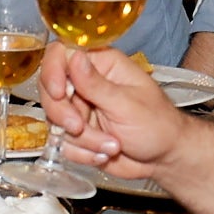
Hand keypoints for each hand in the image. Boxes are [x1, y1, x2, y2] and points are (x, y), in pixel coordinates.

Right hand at [38, 43, 192, 178]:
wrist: (164, 159)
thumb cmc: (158, 125)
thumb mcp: (127, 104)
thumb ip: (96, 84)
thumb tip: (74, 57)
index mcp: (102, 65)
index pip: (62, 54)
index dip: (53, 71)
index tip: (59, 93)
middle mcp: (86, 84)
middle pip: (50, 90)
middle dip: (63, 114)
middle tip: (80, 127)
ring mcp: (79, 109)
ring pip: (55, 121)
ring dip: (82, 139)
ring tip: (111, 145)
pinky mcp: (76, 133)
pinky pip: (61, 143)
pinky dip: (81, 153)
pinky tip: (104, 153)